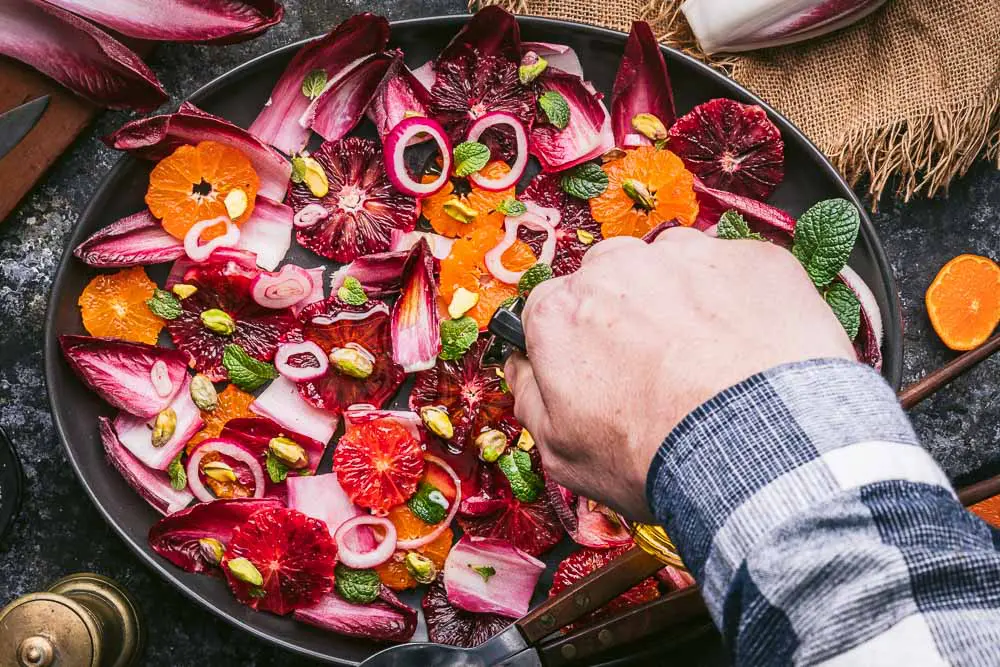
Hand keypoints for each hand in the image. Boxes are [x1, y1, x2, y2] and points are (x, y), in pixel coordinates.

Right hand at [504, 228, 854, 520]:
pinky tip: (749, 349)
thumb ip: (529, 399)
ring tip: (708, 361)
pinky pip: (735, 272)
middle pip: (609, 279)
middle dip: (625, 315)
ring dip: (680, 299)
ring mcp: (687, 256)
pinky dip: (739, 302)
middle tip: (656, 369)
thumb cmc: (657, 455)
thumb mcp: (562, 453)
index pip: (550, 311)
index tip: (595, 370)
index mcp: (561, 313)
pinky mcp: (749, 259)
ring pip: (671, 267)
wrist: (758, 451)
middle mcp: (616, 268)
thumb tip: (523, 370)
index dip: (573, 344)